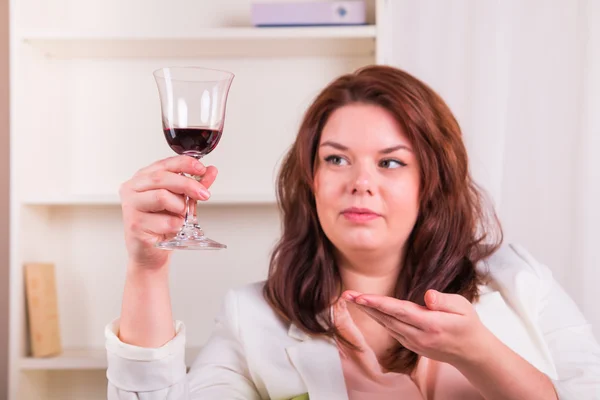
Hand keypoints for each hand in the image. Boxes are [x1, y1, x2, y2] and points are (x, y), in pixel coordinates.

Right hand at [119, 155, 217, 269]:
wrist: (152, 253)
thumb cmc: (163, 225)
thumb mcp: (183, 201)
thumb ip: (195, 186)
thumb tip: (211, 171)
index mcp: (143, 178)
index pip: (165, 164)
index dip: (185, 163)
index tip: (201, 169)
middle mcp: (133, 188)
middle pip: (162, 178)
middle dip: (188, 184)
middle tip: (203, 194)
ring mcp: (131, 206)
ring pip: (162, 196)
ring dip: (180, 207)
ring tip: (180, 216)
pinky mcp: (134, 224)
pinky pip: (165, 220)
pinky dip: (176, 225)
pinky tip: (172, 228)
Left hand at [342, 289, 491, 365]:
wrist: (471, 353)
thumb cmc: (467, 325)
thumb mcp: (463, 307)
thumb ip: (444, 301)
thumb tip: (428, 295)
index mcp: (431, 324)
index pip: (399, 311)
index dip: (378, 303)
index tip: (361, 297)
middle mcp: (418, 336)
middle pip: (387, 318)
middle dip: (365, 305)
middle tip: (346, 295)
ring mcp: (413, 342)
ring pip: (386, 324)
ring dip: (369, 311)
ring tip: (352, 298)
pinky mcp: (411, 344)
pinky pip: (391, 329)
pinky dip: (379, 318)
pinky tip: (369, 308)